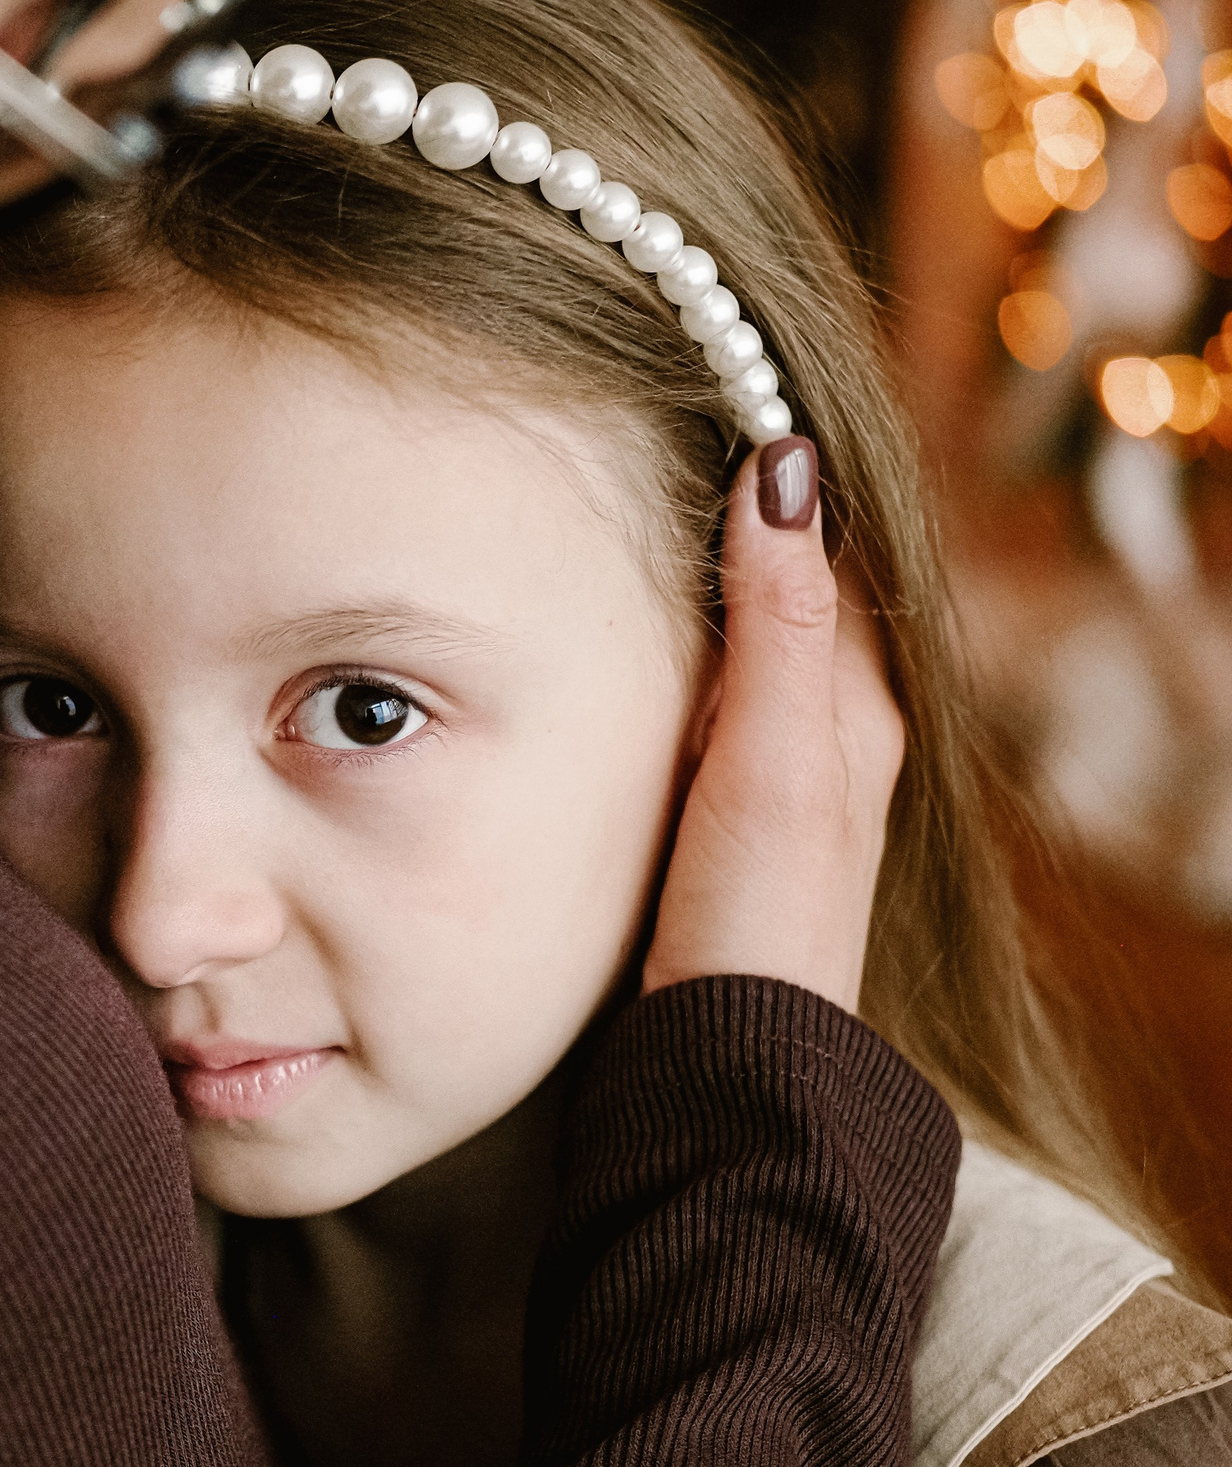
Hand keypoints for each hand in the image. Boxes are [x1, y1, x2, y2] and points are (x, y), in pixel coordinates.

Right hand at [644, 437, 904, 1013]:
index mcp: (854, 706)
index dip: (767, 476)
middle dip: (726, 524)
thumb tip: (780, 469)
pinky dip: (667, 663)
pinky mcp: (719, 829)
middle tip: (643, 440)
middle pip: (780, 594)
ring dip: (690, 594)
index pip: (819, 550)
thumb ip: (775, 623)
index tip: (703, 396)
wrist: (728, 1070)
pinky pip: (701, 709)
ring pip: (739, 653)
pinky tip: (612, 662)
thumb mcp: (769, 761)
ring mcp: (772, 786)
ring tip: (618, 525)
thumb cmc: (756, 924)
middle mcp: (826, 738)